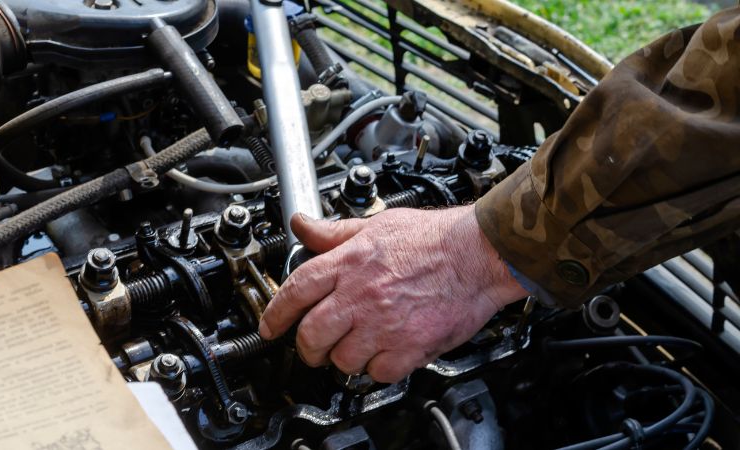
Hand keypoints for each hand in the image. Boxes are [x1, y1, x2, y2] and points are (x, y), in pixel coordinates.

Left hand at [258, 204, 527, 382]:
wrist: (479, 254)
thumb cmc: (434, 238)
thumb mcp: (377, 225)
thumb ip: (335, 232)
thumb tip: (303, 225)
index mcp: (349, 263)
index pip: (296, 290)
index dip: (276, 313)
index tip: (270, 327)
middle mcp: (361, 294)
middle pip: (311, 334)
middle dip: (307, 347)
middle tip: (313, 349)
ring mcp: (384, 323)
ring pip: (341, 359)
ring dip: (344, 359)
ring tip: (355, 349)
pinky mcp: (409, 346)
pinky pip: (378, 373)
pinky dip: (377, 370)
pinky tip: (385, 355)